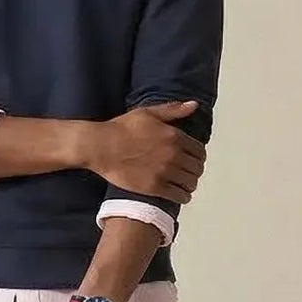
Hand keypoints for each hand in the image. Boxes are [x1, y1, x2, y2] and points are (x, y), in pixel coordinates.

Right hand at [83, 102, 206, 202]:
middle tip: (189, 173)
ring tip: (185, 185)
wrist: (101, 146)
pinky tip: (180, 195)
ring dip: (190, 184)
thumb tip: (194, 105)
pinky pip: (178, 195)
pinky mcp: (154, 187)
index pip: (200, 151)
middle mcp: (173, 155)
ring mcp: (165, 172)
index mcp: (174, 136)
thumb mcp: (148, 112)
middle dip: (195, 171)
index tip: (194, 160)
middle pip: (197, 168)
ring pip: (190, 183)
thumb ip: (173, 110)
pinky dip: (183, 197)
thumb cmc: (121, 128)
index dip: (199, 156)